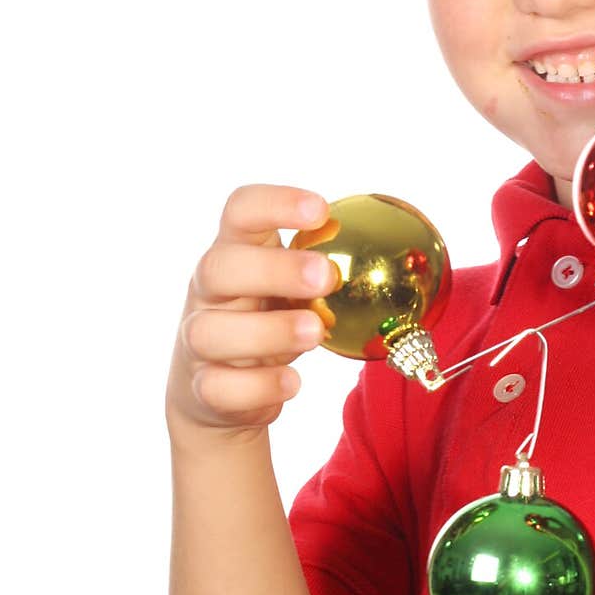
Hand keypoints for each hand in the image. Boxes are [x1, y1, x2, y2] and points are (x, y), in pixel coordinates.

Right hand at [165, 186, 337, 443]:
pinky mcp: (202, 387)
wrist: (219, 390)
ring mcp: (198, 340)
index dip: (275, 203)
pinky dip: (258, 385)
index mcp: (235, 252)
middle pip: (219, 267)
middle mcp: (209, 292)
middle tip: (327, 276)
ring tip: (315, 332)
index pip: (240, 211)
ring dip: (269, 330)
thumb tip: (396, 259)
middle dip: (274, 269)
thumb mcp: (291, 289)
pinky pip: (217, 387)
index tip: (320, 210)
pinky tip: (293, 381)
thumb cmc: (268, 321)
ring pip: (210, 332)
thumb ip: (321, 272)